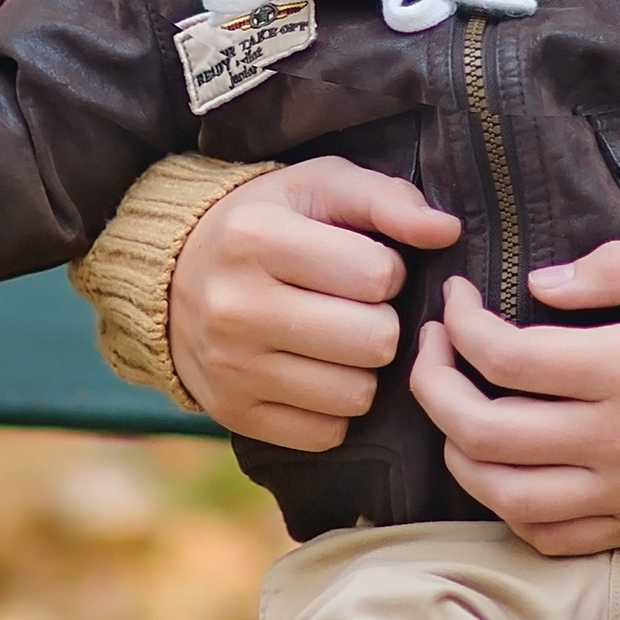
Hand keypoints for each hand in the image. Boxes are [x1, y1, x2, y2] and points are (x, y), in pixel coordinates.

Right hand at [170, 159, 462, 446]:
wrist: (173, 275)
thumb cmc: (270, 222)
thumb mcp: (321, 186)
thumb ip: (388, 199)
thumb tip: (446, 230)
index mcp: (256, 238)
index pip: (377, 275)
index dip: (388, 269)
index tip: (365, 264)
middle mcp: (234, 307)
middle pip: (374, 342)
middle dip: (382, 323)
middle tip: (358, 307)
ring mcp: (230, 369)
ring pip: (356, 395)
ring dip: (364, 370)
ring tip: (339, 339)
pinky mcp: (234, 414)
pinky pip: (327, 433)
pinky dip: (336, 408)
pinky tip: (318, 372)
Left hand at [411, 241, 619, 554]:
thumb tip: (545, 282)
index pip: (506, 357)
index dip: (461, 326)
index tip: (457, 300)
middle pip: (483, 430)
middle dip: (434, 385)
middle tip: (434, 348)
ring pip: (502, 492)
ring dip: (457, 450)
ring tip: (456, 407)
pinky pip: (546, 535)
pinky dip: (505, 506)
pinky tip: (502, 468)